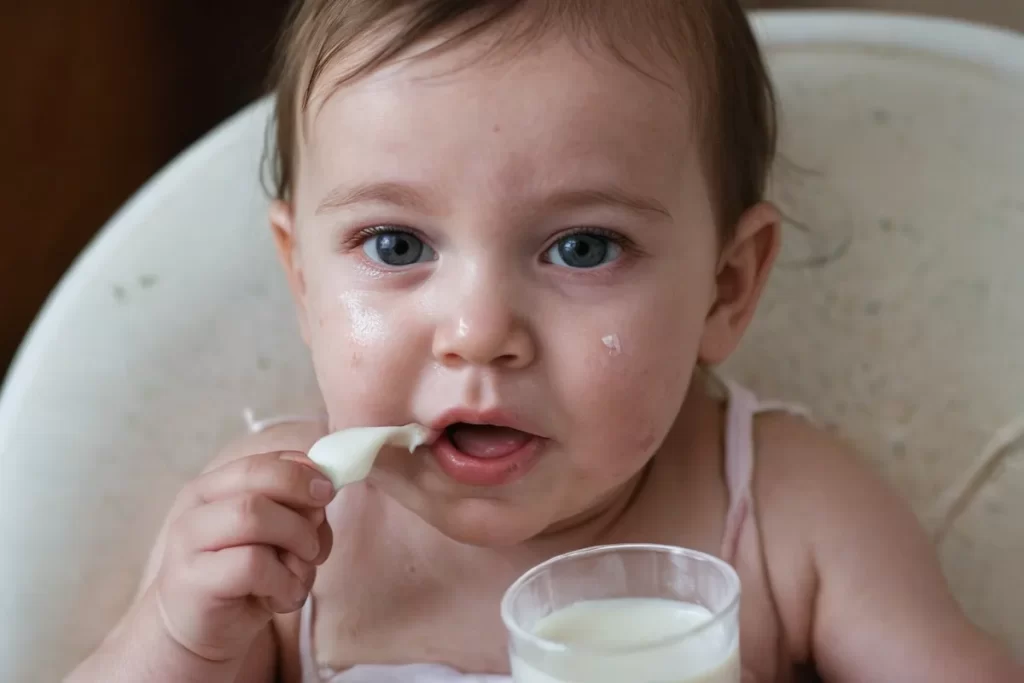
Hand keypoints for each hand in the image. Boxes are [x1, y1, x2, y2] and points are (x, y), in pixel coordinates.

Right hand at [150, 451, 334, 662]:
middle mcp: (196, 507)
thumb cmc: (246, 579)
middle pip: (259, 483)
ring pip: (254, 517)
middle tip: (315, 544)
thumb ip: (297, 507)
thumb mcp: (277, 536)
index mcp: (214, 486)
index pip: (262, 461)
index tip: (328, 493)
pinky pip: (254, 565)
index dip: (302, 472)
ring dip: (296, 545)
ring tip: (299, 573)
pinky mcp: (192, 580)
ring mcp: (188, 542)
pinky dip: (284, 582)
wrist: (203, 633)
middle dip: (301, 511)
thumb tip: (324, 488)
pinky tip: (282, 598)